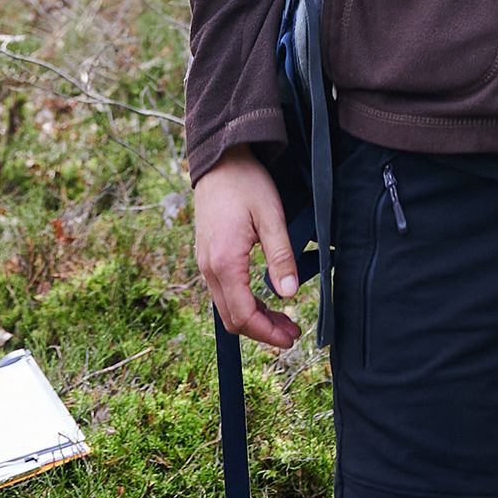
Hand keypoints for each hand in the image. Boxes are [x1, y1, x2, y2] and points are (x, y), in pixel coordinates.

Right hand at [191, 152, 299, 349]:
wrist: (219, 159)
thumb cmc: (247, 183)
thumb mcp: (271, 216)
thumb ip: (281, 256)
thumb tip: (289, 294)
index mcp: (225, 262)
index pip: (243, 315)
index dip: (267, 333)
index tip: (291, 338)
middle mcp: (209, 268)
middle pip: (232, 318)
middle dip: (262, 331)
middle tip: (292, 332)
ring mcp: (205, 263)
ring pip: (227, 307)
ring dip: (254, 318)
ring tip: (284, 319)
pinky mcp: (208, 256)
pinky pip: (223, 292)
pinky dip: (244, 303)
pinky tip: (264, 298)